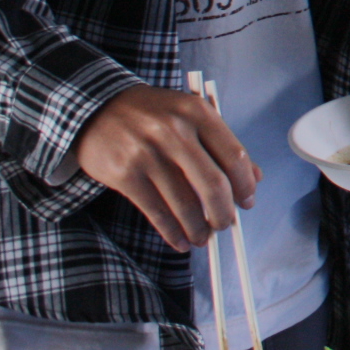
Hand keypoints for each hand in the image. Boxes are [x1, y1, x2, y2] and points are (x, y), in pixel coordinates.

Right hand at [75, 85, 257, 253]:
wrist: (96, 109)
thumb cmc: (153, 115)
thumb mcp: (190, 116)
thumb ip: (221, 144)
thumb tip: (254, 178)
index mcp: (197, 112)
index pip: (234, 155)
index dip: (244, 184)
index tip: (247, 201)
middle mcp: (174, 131)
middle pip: (212, 184)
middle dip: (223, 212)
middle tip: (225, 225)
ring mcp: (148, 154)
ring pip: (184, 203)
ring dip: (198, 228)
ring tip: (203, 238)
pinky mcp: (125, 174)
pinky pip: (156, 211)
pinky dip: (172, 231)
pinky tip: (180, 240)